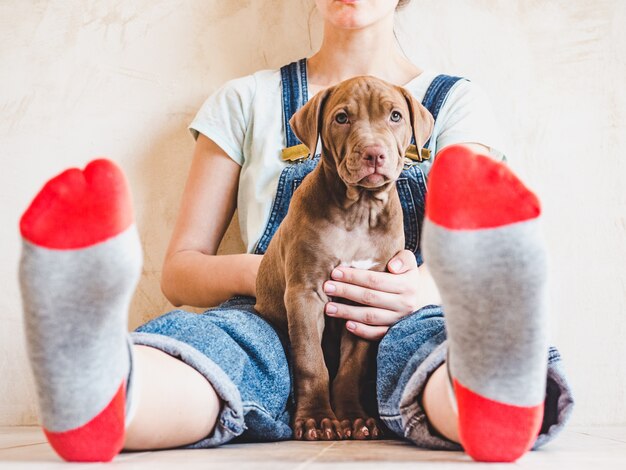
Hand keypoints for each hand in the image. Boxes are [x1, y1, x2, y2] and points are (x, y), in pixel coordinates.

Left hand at [323, 250, 440, 339]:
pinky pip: (377, 334)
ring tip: (328, 308)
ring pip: (370, 317)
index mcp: (407, 284)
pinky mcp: (394, 332)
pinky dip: (362, 331)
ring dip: (348, 312)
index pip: (376, 280)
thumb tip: (392, 267)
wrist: (417, 297)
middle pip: (370, 297)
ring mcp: (399, 320)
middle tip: (327, 288)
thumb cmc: (404, 274)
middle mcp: (405, 304)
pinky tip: (346, 325)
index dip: (354, 276)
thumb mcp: (408, 261)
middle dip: (346, 292)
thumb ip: (403, 259)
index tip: (335, 273)